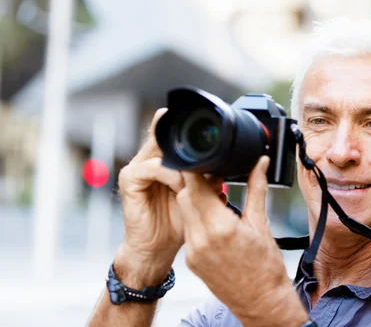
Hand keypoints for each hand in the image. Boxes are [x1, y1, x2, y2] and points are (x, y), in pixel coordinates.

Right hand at [116, 109, 222, 275]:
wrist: (157, 248)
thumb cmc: (178, 222)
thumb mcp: (199, 194)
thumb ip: (207, 176)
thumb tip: (230, 162)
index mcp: (164, 158)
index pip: (177, 135)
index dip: (195, 135)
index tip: (217, 140)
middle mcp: (148, 158)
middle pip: (170, 138)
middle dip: (192, 148)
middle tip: (212, 156)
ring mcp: (137, 167)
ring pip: (165, 151)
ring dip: (185, 165)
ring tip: (199, 179)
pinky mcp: (129, 179)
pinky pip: (154, 168)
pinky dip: (172, 176)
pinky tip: (182, 187)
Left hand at [177, 156, 308, 326]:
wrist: (261, 302)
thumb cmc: (265, 268)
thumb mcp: (261, 223)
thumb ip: (256, 188)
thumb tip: (261, 163)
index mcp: (221, 227)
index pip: (195, 186)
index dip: (196, 169)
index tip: (202, 159)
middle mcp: (201, 239)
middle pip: (185, 196)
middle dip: (195, 182)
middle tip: (211, 174)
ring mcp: (193, 251)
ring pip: (184, 211)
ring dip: (194, 199)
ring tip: (214, 196)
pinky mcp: (191, 260)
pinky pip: (188, 229)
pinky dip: (196, 217)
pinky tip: (212, 217)